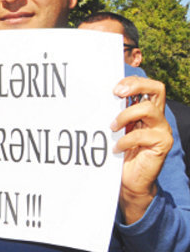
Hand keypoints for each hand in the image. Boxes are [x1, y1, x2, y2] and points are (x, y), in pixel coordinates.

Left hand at [111, 76, 172, 223]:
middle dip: (136, 86)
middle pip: (157, 88)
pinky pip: (142, 135)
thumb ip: (114, 113)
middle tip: (117, 93)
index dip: (132, 81)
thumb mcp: (116, 129)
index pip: (147, 85)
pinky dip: (125, 140)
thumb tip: (97, 96)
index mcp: (146, 109)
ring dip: (125, 115)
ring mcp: (162, 129)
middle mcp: (157, 116)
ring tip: (112, 127)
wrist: (130, 180)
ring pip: (148, 109)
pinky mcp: (163, 143)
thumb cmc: (120, 152)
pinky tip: (116, 149)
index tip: (113, 88)